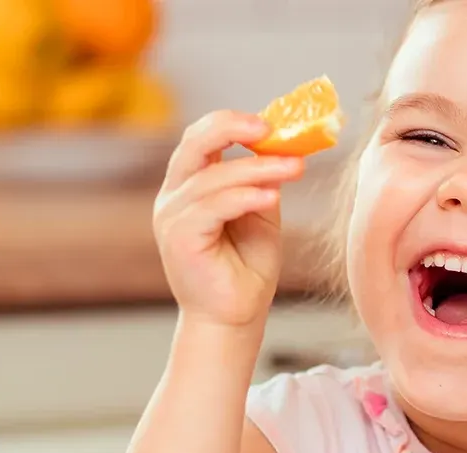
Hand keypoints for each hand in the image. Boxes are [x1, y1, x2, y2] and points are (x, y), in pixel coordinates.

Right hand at [153, 110, 306, 328]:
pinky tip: (271, 195)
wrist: (235, 316)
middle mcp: (174, 196)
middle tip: (271, 128)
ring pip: (213, 177)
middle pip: (194, 143)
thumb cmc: (246, 267)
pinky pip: (213, 207)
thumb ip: (262, 180)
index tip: (272, 122)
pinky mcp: (179, 239)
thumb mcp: (260, 212)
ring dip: (257, 169)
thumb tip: (285, 146)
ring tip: (294, 168)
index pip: (201, 138)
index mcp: (190, 185)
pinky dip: (244, 197)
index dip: (232, 123)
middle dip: (232, 128)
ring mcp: (172, 217)